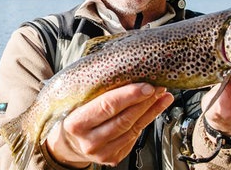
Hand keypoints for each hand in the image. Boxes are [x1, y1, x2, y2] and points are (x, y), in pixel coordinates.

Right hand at [44, 83, 172, 167]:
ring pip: (133, 128)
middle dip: (144, 101)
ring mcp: (102, 152)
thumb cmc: (74, 116)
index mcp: (76, 123)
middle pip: (124, 119)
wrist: (69, 142)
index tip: (146, 86)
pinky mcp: (113, 157)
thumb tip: (126, 72)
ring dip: (151, 110)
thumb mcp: (78, 102)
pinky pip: (135, 137)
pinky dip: (147, 120)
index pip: (107, 106)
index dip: (129, 95)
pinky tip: (155, 108)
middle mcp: (89, 141)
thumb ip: (97, 90)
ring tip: (161, 95)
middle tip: (157, 86)